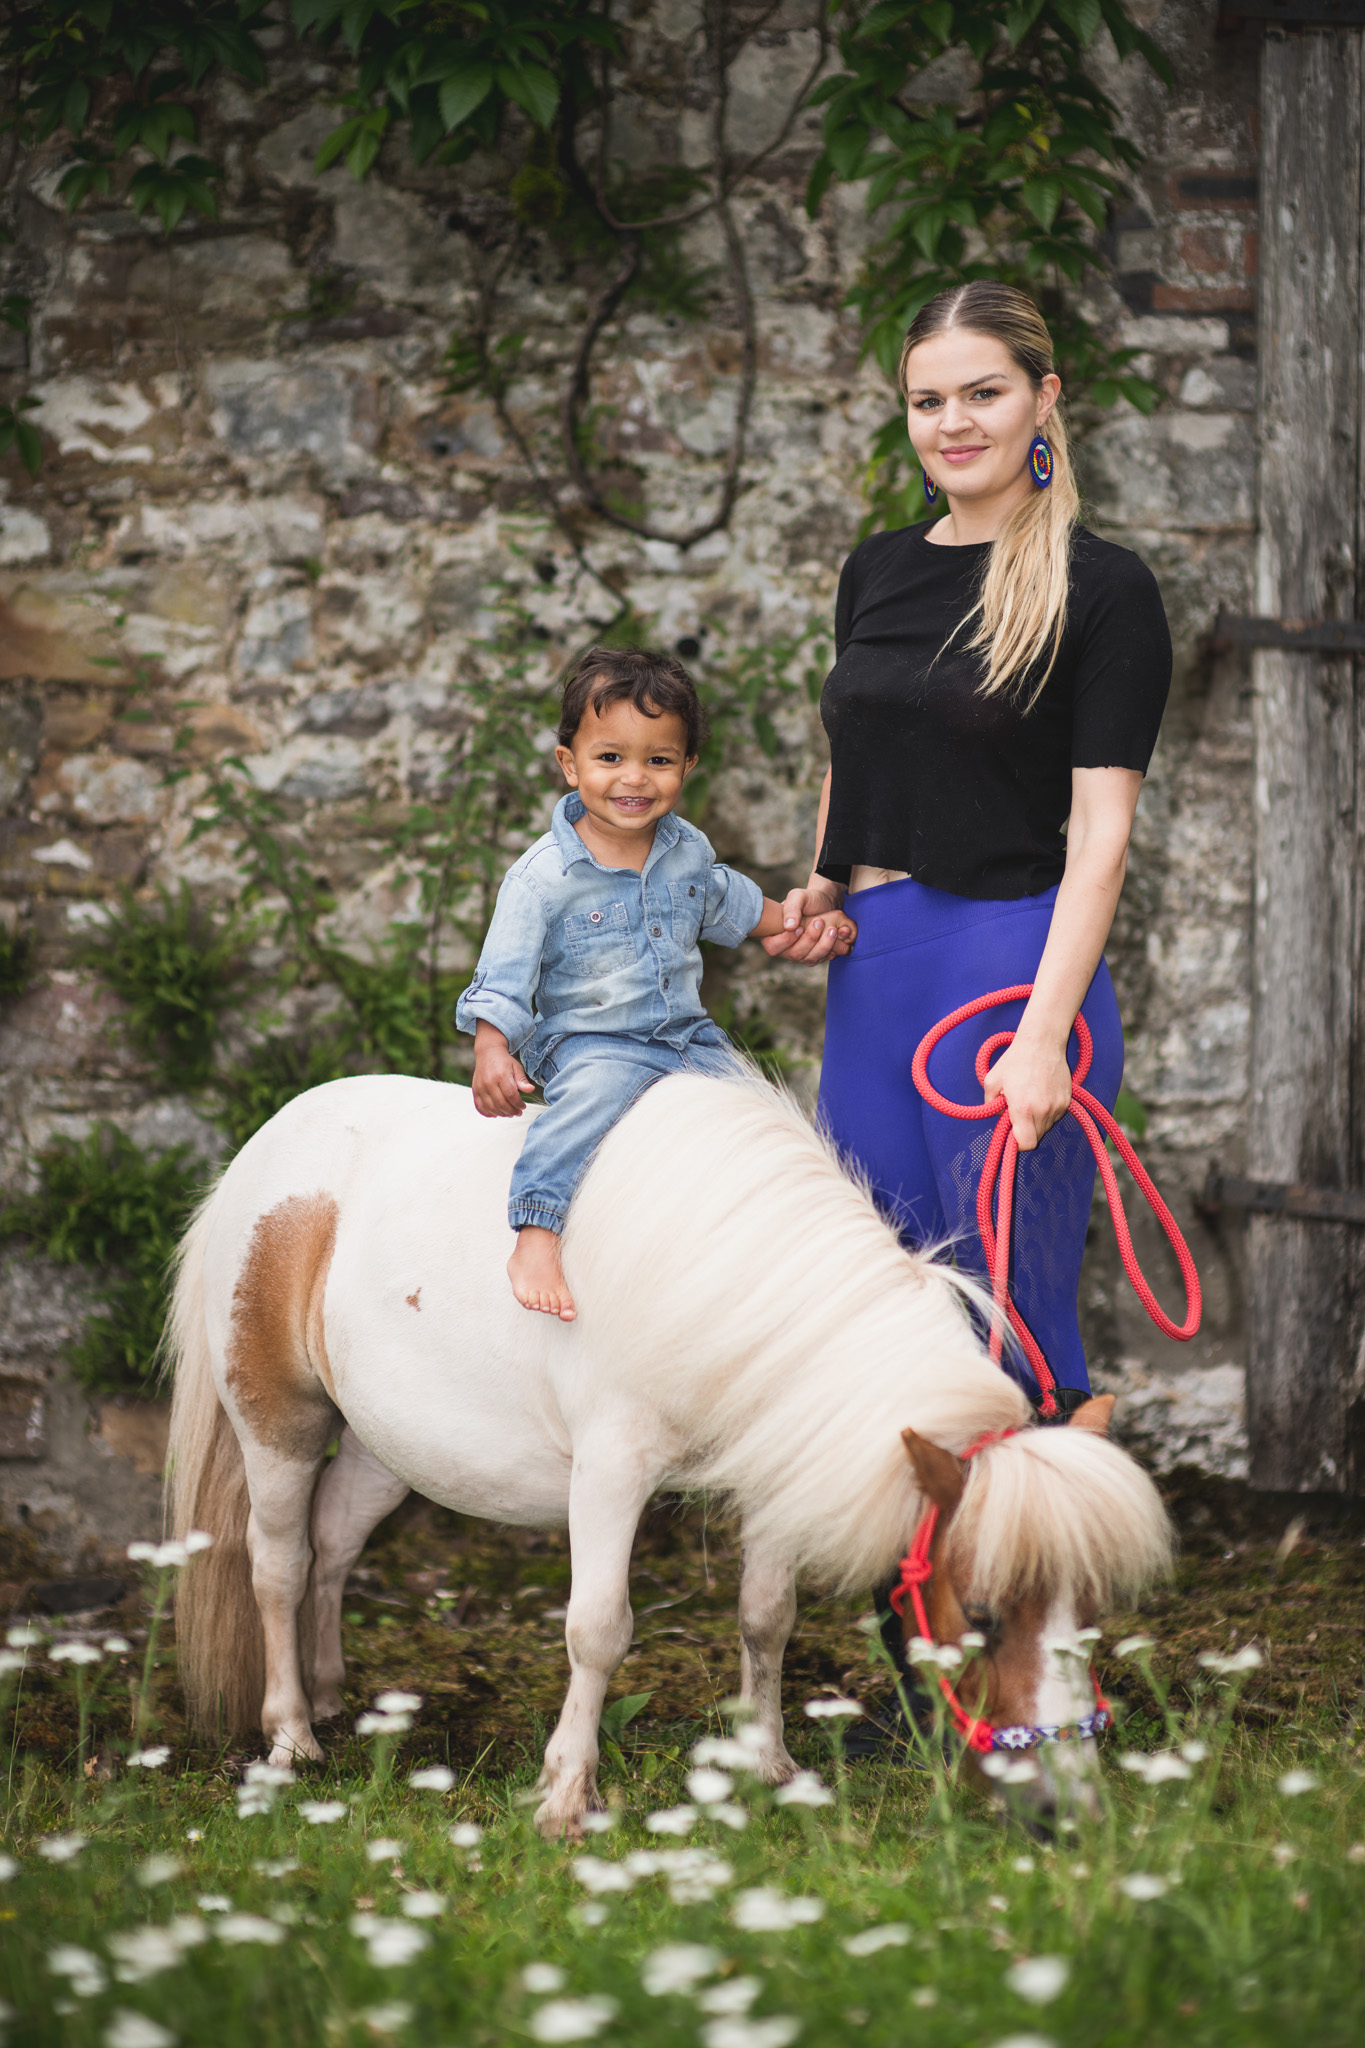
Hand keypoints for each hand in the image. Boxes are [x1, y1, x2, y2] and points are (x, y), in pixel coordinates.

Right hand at [473, 1038, 535, 1116]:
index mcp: (501, 1076)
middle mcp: (489, 1082)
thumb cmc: (504, 1062)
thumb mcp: (516, 1068)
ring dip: (502, 1114)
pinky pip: (480, 1107)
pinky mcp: (475, 1091)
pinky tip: (497, 1113)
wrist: (488, 1053)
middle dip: (512, 1111)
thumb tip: (531, 1090)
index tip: (523, 1106)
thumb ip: (522, 1080)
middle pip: (501, 1104)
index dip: (518, 1104)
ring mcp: (480, 1087)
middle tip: (518, 1112)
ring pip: (491, 1107)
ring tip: (509, 1114)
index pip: (511, 1095)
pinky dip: (488, 1113)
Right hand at [762, 885, 856, 961]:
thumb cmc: (809, 899)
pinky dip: (832, 948)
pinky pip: (823, 958)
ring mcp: (801, 954)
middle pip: (795, 955)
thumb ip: (791, 908)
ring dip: (823, 945)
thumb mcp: (798, 896)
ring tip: (833, 929)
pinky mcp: (816, 956)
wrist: (827, 903)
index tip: (799, 928)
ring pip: (810, 959)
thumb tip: (789, 927)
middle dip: (809, 939)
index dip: (785, 941)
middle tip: (820, 921)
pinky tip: (838, 935)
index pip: (773, 947)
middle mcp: (786, 949)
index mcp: (774, 935)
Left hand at [981, 1034, 1072, 1151]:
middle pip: (1036, 1137)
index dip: (1017, 1144)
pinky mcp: (1066, 1101)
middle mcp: (1043, 1111)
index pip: (1026, 1144)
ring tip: (1029, 1100)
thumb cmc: (1016, 1060)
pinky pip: (1055, 1116)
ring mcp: (1058, 1106)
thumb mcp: (992, 1081)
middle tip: (1017, 1113)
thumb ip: (990, 1104)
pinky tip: (1039, 1095)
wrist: (1042, 1043)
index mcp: (1023, 1109)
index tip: (1012, 1133)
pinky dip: (1047, 1112)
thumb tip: (996, 1116)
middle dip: (1025, 1131)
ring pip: (1046, 1127)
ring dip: (1036, 1121)